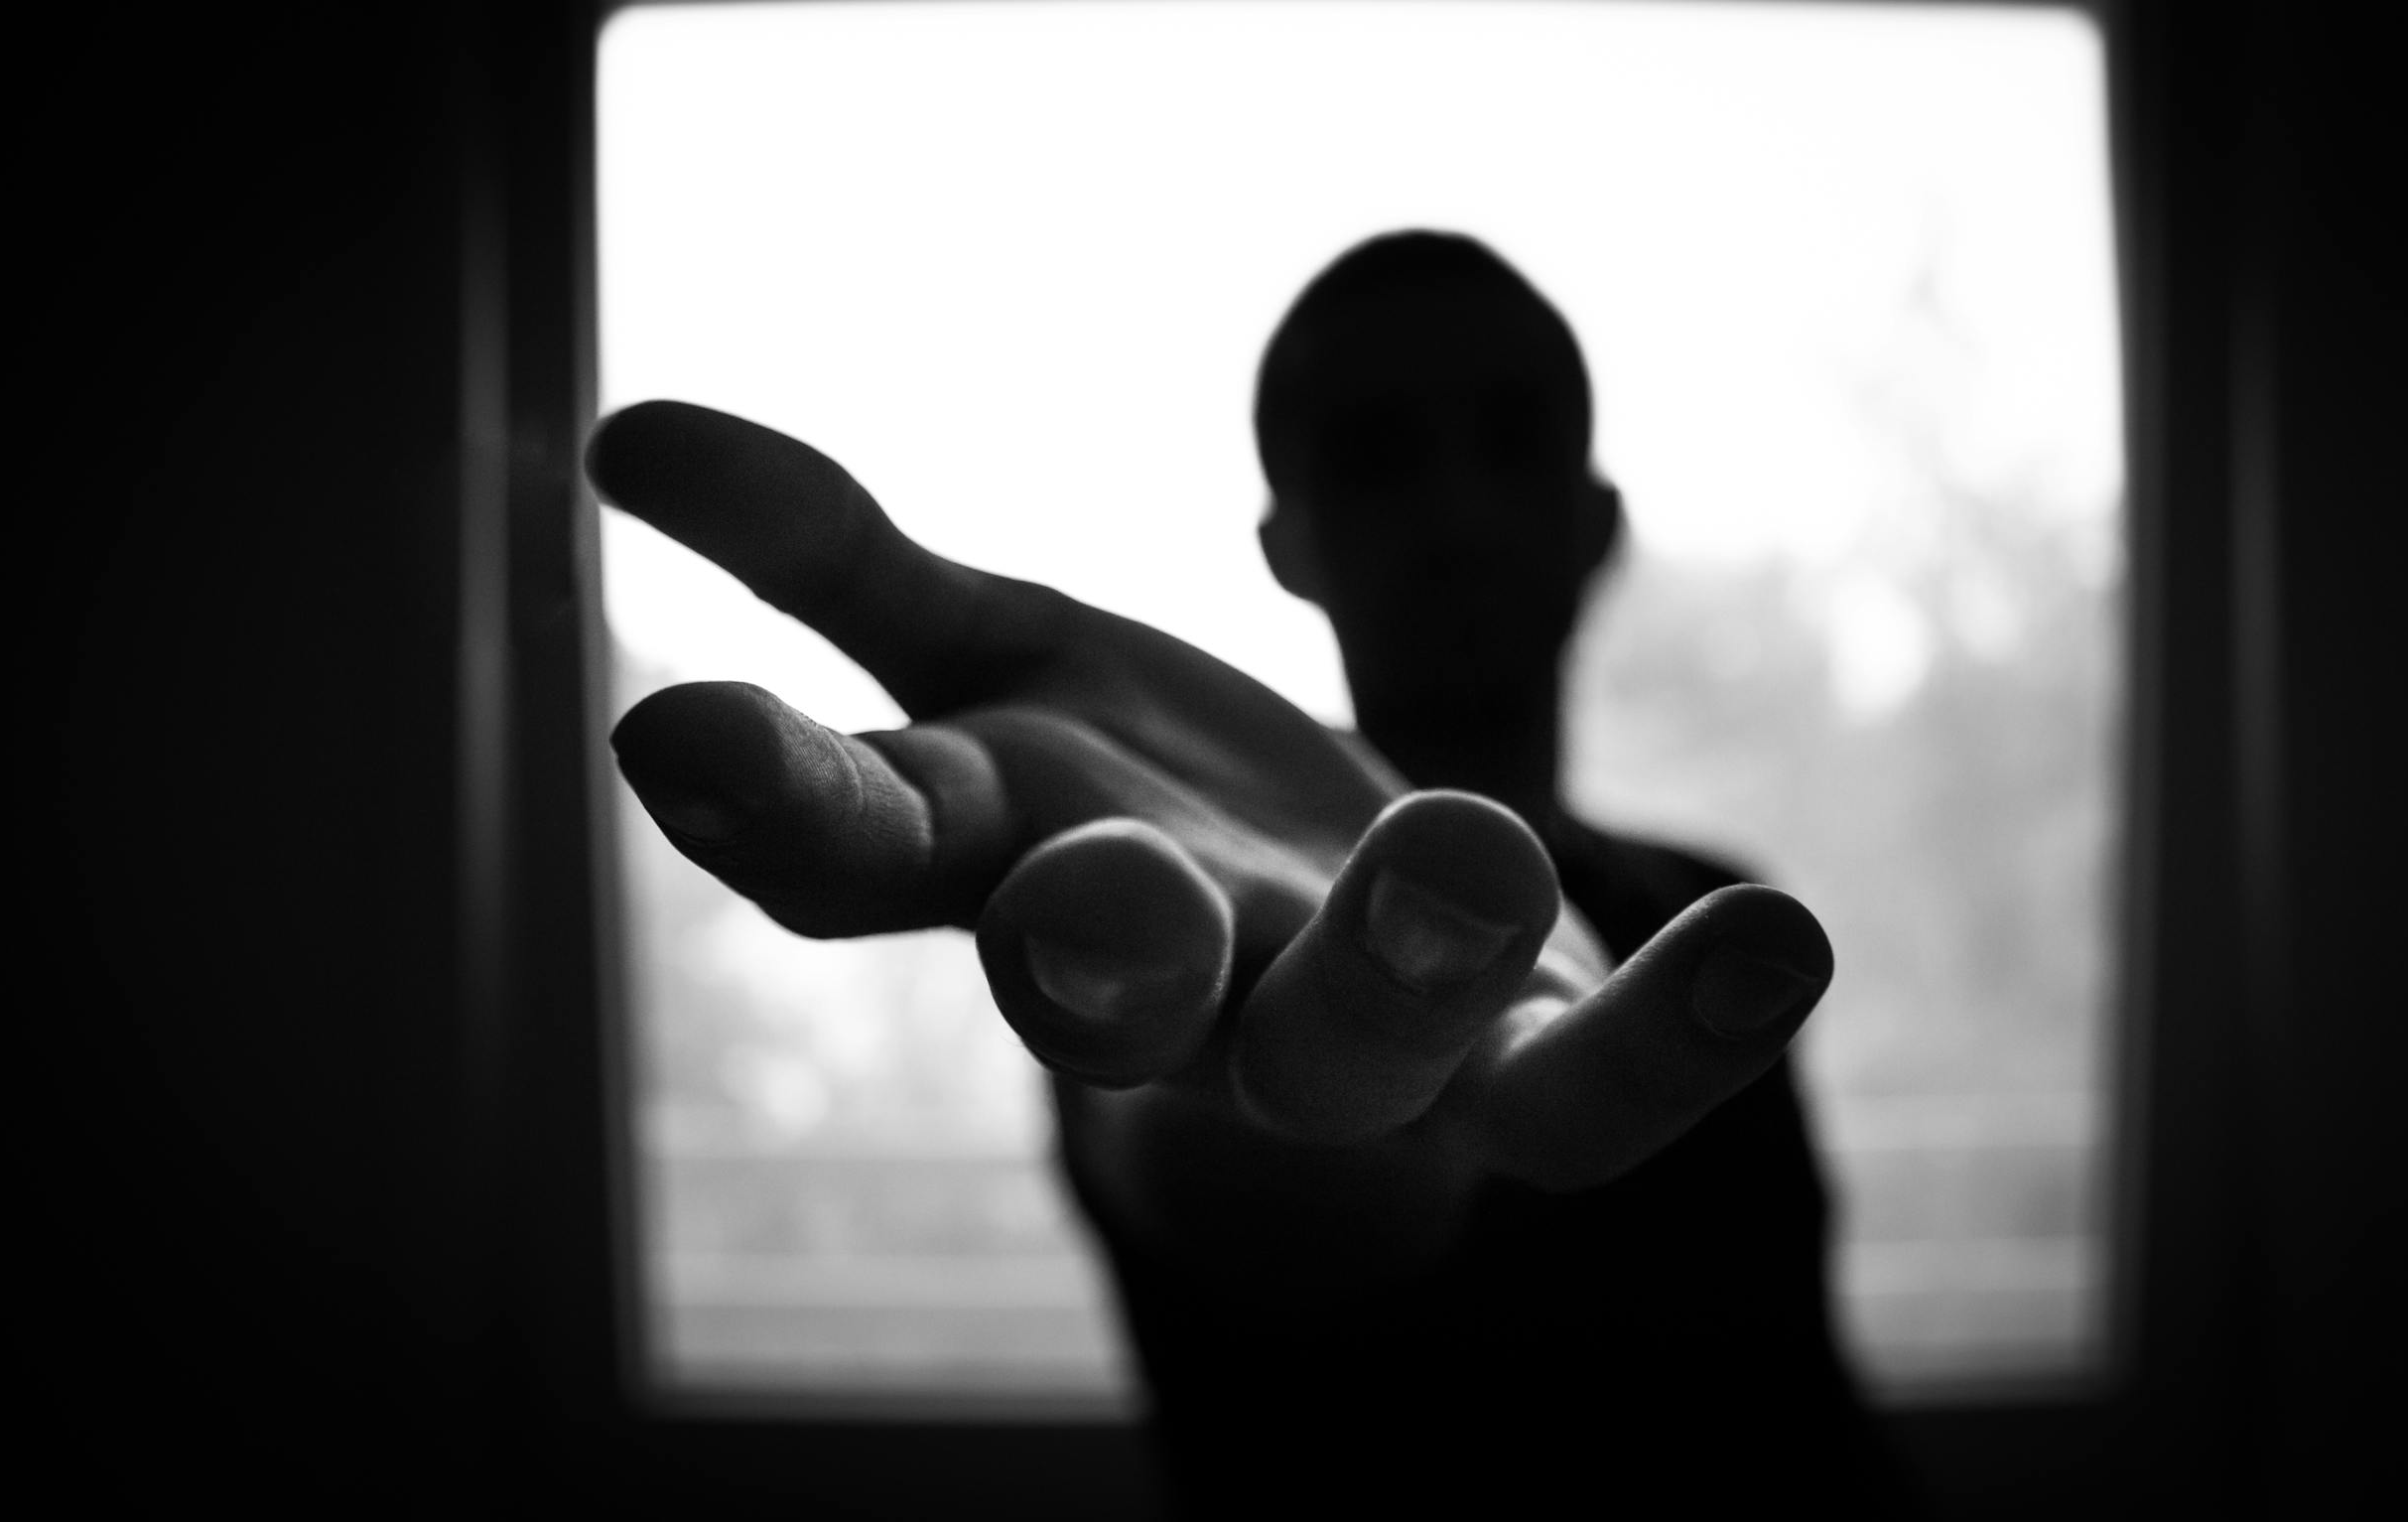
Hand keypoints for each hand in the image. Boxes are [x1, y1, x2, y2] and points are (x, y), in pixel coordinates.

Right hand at [588, 400, 1832, 1288]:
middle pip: (1110, 991)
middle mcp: (1169, 971)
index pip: (866, 861)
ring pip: (1353, 1041)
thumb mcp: (998, 666)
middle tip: (1105, 904)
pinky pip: (1594, 1088)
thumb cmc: (1141, 811)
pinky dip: (1680, 1033)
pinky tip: (1781, 936)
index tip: (680, 733)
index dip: (777, 807)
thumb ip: (836, 561)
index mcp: (1017, 866)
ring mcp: (1347, 1040)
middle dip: (1101, 951)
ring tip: (1462, 858)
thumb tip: (625, 435)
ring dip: (1399, 961)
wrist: (1329, 980)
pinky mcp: (1518, 1071)